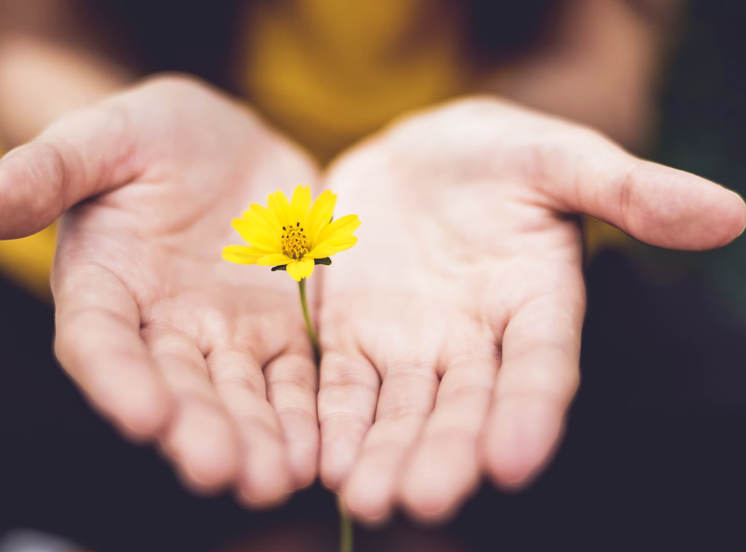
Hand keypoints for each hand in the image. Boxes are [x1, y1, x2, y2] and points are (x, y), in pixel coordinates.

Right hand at [0, 76, 320, 506]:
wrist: (228, 144)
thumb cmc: (153, 136)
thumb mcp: (104, 137)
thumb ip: (49, 170)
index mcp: (105, 286)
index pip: (101, 341)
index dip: (118, 379)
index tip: (144, 415)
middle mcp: (162, 326)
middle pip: (176, 386)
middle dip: (197, 429)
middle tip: (221, 471)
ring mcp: (226, 334)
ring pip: (239, 395)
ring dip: (256, 439)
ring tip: (274, 479)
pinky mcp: (280, 330)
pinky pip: (294, 378)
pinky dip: (304, 414)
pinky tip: (318, 451)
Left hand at [316, 97, 745, 521]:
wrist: (416, 156)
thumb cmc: (498, 155)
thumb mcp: (558, 158)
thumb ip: (629, 190)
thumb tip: (732, 214)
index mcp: (536, 303)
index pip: (540, 366)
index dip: (531, 412)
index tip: (514, 461)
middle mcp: (475, 341)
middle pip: (463, 406)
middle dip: (445, 453)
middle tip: (423, 501)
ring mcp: (411, 345)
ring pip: (400, 410)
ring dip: (384, 454)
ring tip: (367, 498)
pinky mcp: (353, 336)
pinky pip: (342, 386)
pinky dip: (334, 421)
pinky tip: (322, 460)